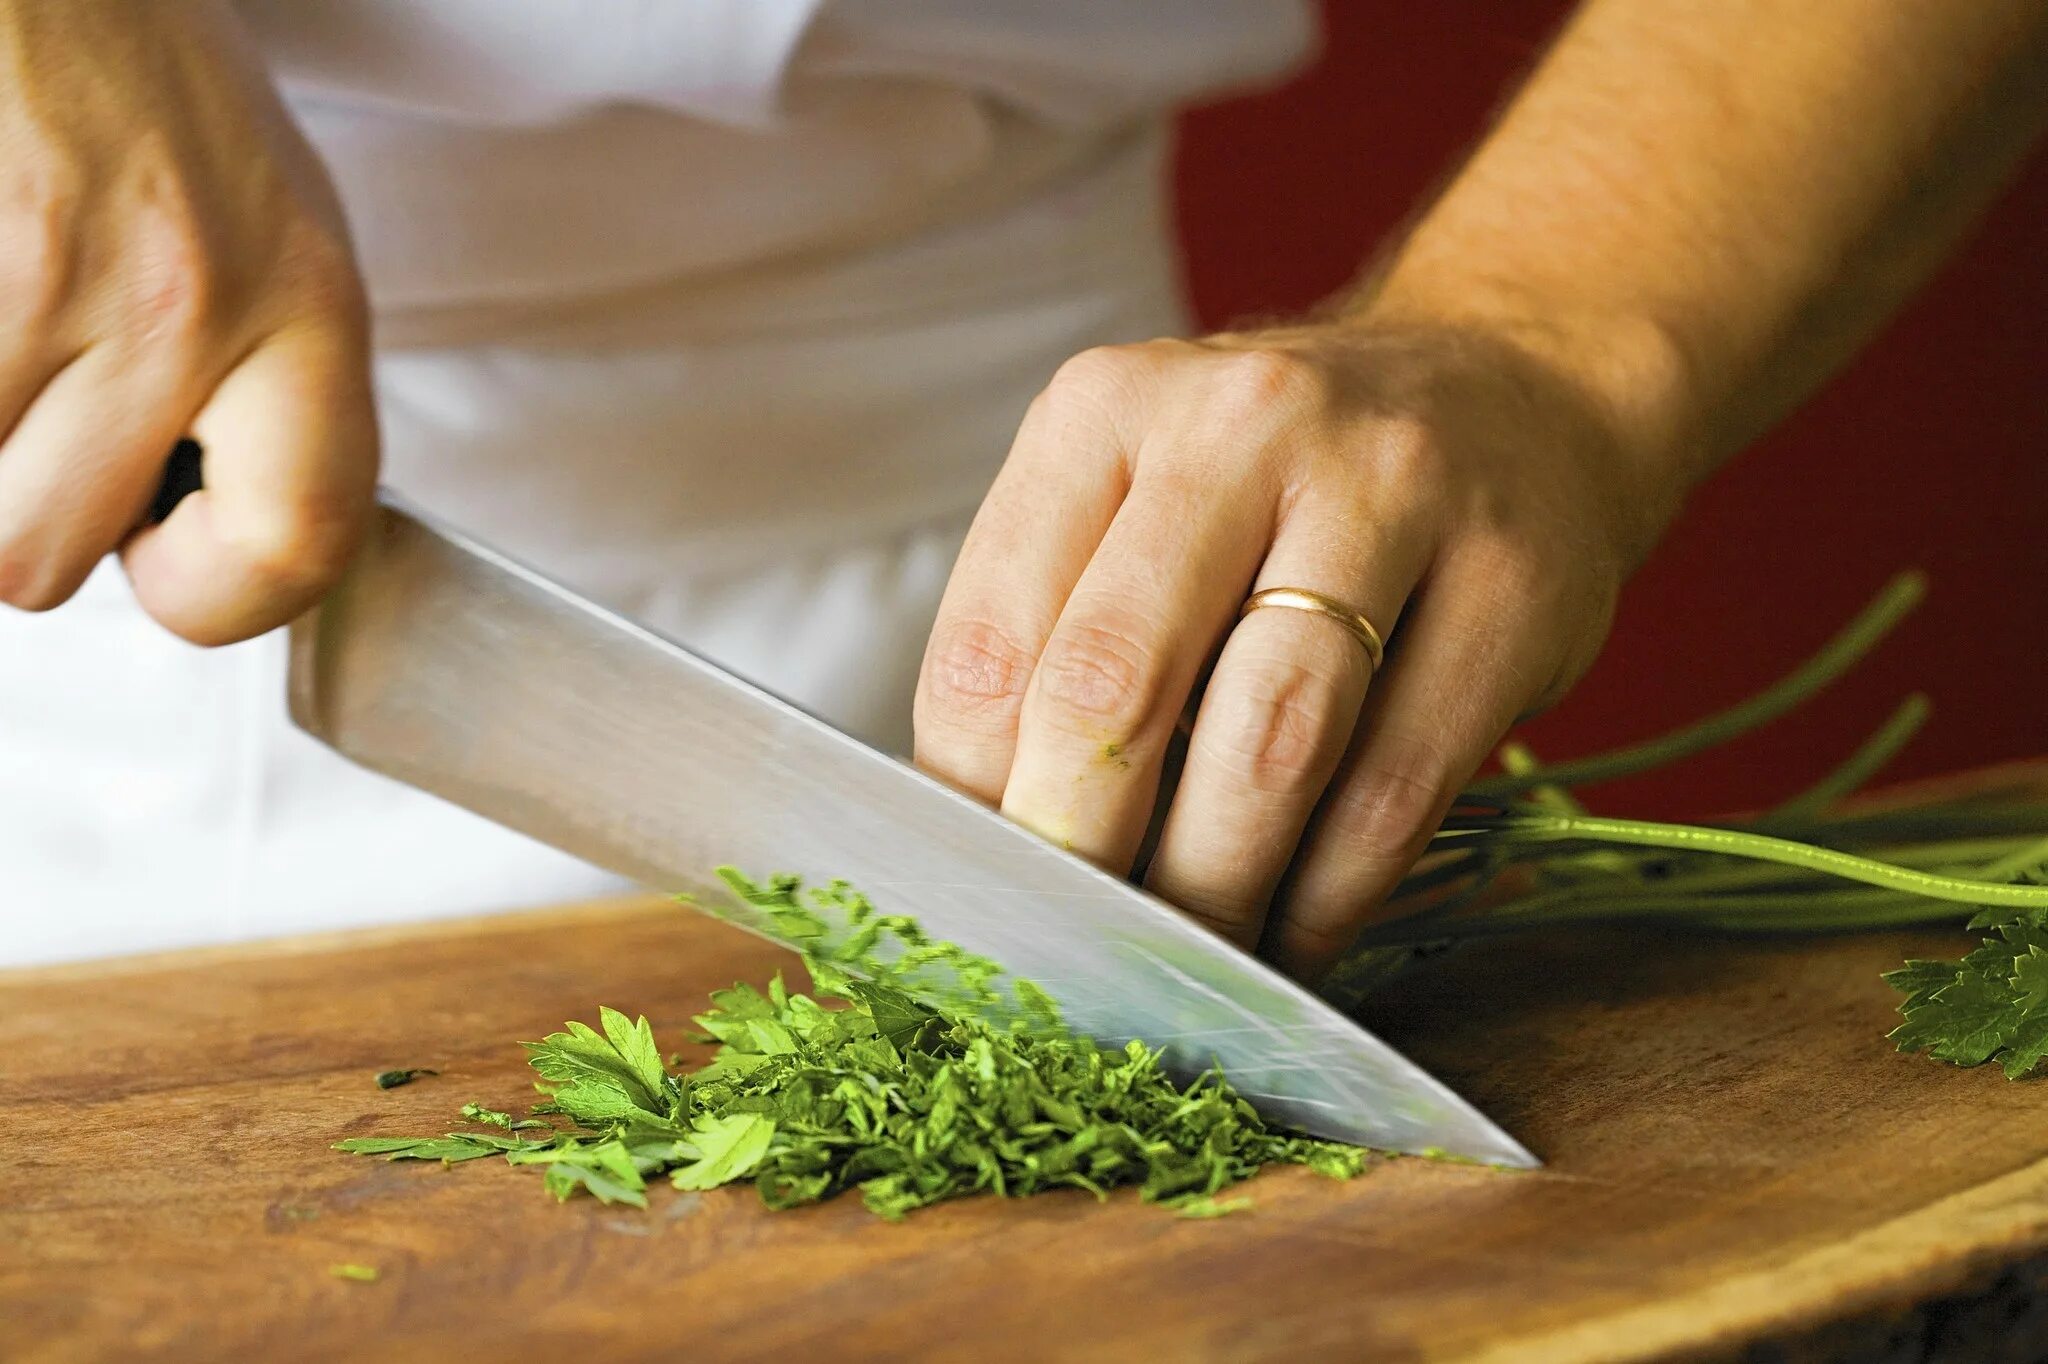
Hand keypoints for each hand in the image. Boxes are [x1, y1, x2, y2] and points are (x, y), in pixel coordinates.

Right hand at [0, 0, 375, 643]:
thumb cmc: (154, 93)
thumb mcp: (273, 243)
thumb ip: (269, 398)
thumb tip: (216, 549)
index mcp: (308, 304)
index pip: (303, 541)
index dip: (221, 600)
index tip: (171, 567)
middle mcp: (192, 295)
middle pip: (46, 557)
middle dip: (25, 518)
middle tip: (46, 423)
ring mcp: (52, 270)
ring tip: (15, 337)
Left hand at [915, 321, 1679, 979]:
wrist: (1510, 391)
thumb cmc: (1282, 483)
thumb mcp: (1140, 500)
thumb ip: (1055, 636)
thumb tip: (988, 845)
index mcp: (1103, 409)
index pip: (989, 647)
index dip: (973, 806)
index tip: (986, 902)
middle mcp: (1240, 426)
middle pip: (1116, 688)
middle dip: (1081, 859)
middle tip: (1074, 961)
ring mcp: (1391, 493)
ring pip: (1267, 748)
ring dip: (1211, 897)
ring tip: (1183, 970)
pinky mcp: (1511, 587)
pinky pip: (1394, 792)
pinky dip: (1326, 901)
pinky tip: (1290, 942)